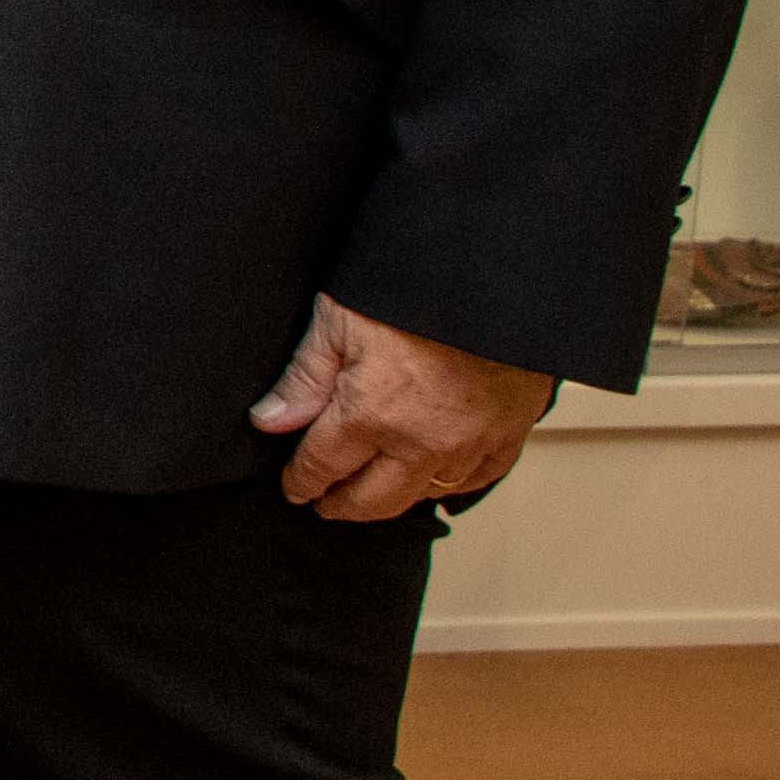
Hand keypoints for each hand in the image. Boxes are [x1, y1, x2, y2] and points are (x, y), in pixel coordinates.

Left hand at [253, 294, 554, 522]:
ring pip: (424, 494)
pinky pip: (478, 478)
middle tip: (326, 503)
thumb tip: (270, 421)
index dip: (302, 482)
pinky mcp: (509, 431)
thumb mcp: (339, 318)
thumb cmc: (417, 285)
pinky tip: (436, 477)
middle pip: (373, 499)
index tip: (295, 488)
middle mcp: (422, 441)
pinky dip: (453, 483)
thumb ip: (304, 377)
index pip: (323, 466)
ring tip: (374, 491)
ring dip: (394, 497)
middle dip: (342, 504)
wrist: (499, 274)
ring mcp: (470, 442)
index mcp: (372, 413)